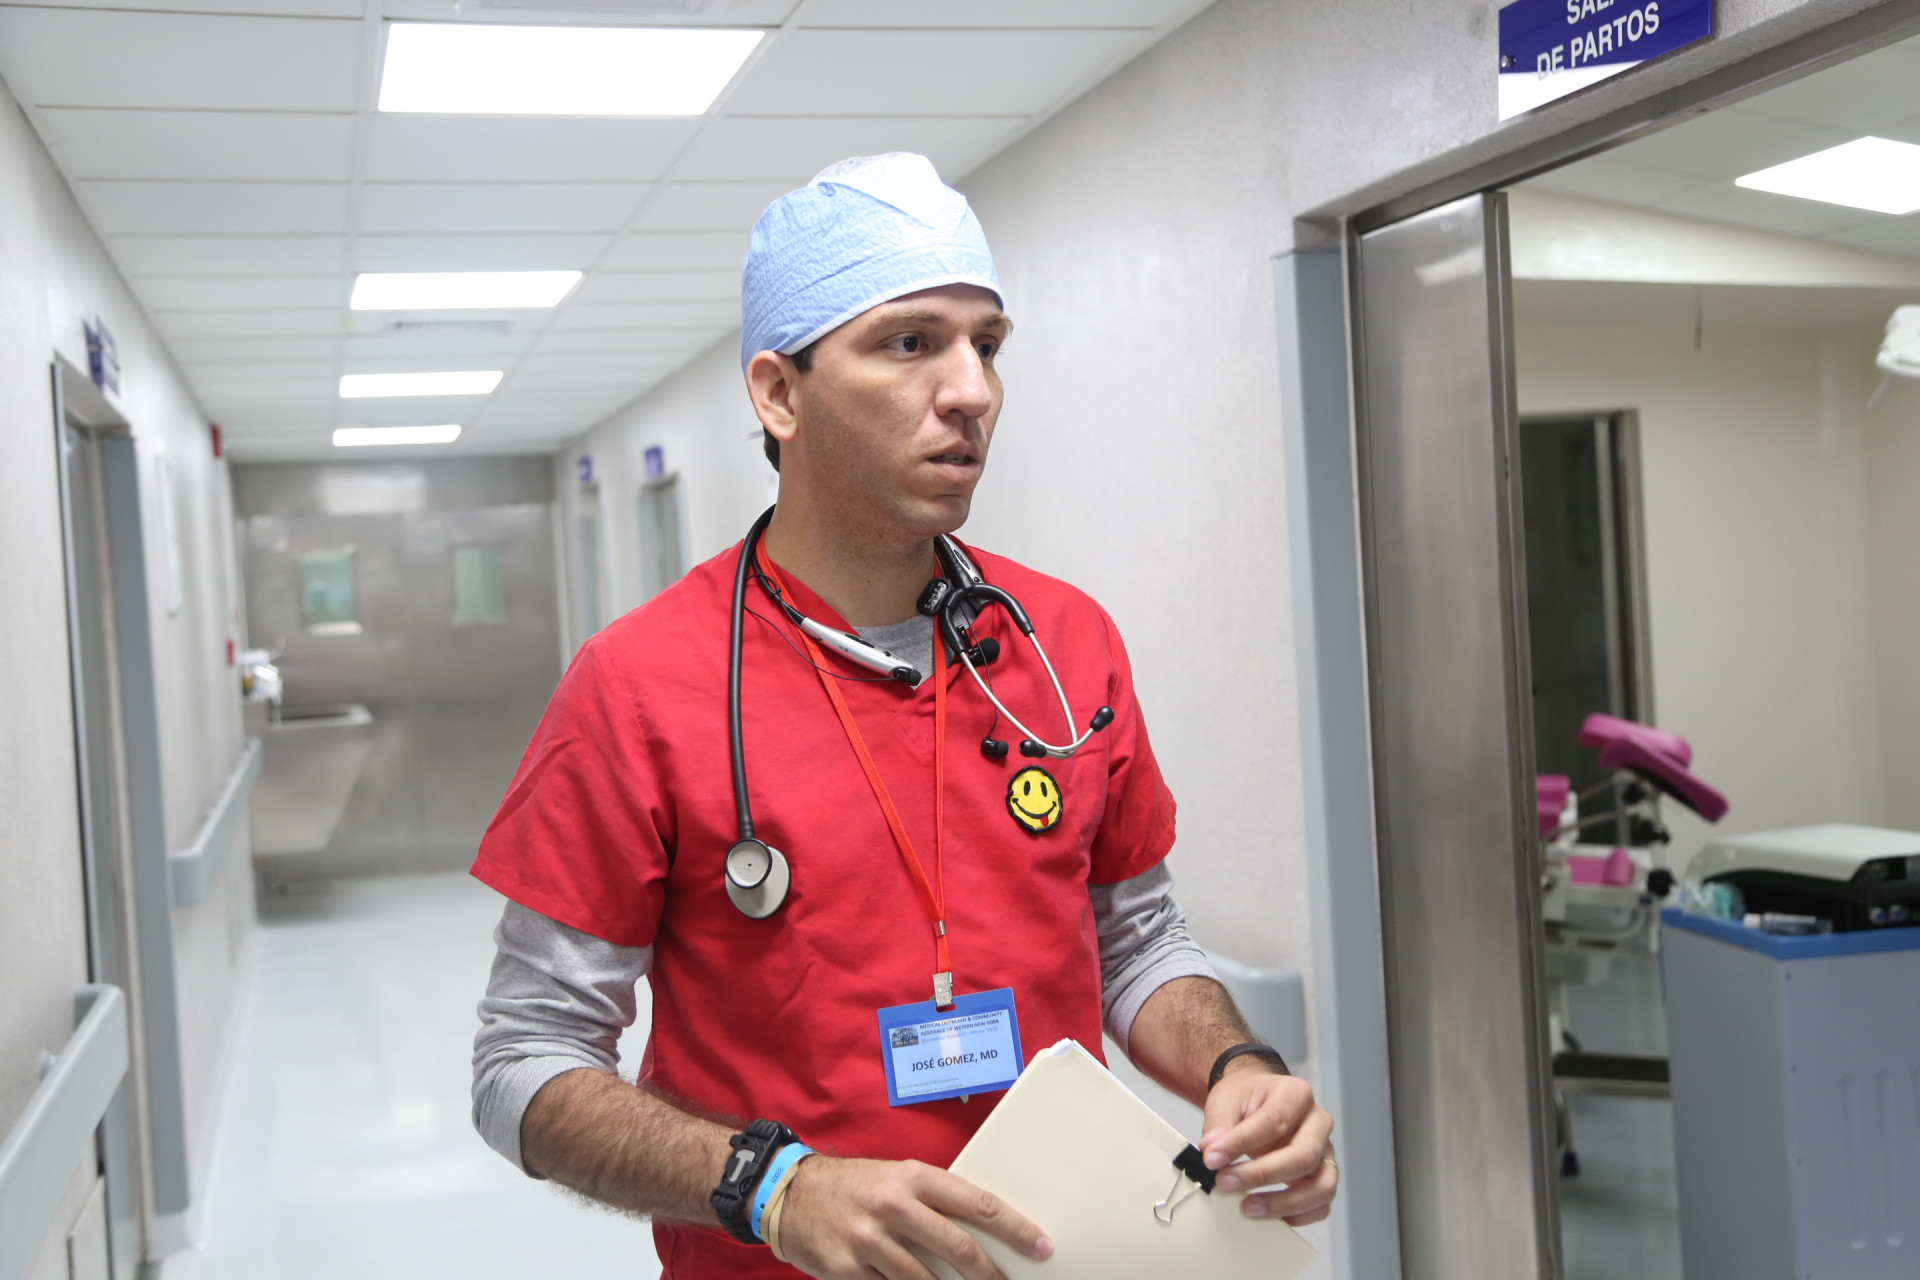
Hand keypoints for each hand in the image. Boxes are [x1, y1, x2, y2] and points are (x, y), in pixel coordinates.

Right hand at [777, 1155, 1052, 1279]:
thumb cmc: (856, 1186)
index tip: (1041, 1246)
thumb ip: (935, 1202)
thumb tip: (983, 1233)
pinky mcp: (847, 1269)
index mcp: (913, 1177)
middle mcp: (893, 1206)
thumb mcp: (897, 1177)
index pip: (976, 1203)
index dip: (1014, 1228)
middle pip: (957, 1248)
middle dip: (990, 1275)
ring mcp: (869, 1240)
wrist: (790, 1193)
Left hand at [1199, 1062, 1336, 1225]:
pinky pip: (1321, 1205)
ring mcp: (1325, 1152)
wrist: (1258, 1099)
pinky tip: (1267, 1214)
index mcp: (1297, 1095)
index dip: (1241, 1143)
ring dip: (1283, 1203)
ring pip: (1320, 1187)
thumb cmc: (1248, 1099)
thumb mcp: (1227, 1099)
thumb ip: (1219, 1124)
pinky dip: (1296, 1216)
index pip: (1274, 1122)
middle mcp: (1318, 1123)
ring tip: (1247, 1207)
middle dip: (1261, 1176)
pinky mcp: (1323, 1176)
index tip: (1212, 1159)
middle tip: (1226, 1184)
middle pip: (1303, 1157)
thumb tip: (1211, 1151)